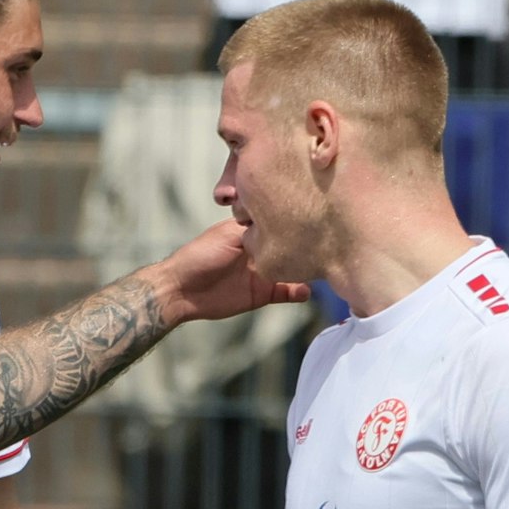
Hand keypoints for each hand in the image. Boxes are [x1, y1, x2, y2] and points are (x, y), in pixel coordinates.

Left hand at [145, 220, 309, 325]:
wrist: (181, 290)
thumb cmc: (199, 256)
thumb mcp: (228, 235)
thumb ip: (254, 228)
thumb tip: (282, 218)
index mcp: (250, 230)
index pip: (279, 220)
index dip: (295, 218)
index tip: (316, 214)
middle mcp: (260, 249)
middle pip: (290, 245)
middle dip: (307, 244)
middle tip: (327, 243)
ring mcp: (263, 271)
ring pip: (293, 268)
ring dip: (307, 269)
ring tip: (320, 268)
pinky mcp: (262, 293)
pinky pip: (286, 292)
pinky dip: (298, 292)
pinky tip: (305, 291)